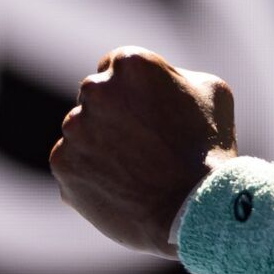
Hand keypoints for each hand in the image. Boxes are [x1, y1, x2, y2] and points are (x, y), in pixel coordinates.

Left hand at [48, 46, 238, 258]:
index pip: (115, 66)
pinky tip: (118, 186)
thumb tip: (159, 83)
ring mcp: (75, 128)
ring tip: (133, 170)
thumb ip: (177, 76)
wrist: (195, 209)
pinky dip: (88, 173)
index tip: (146, 112)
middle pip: (95, 95)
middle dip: (113, 113)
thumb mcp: (211, 92)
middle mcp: (96, 89)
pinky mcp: (62, 163)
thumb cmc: (209, 148)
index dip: (132, 90)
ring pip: (81, 130)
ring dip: (98, 143)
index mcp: (131, 64)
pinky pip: (71, 162)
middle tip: (141, 143)